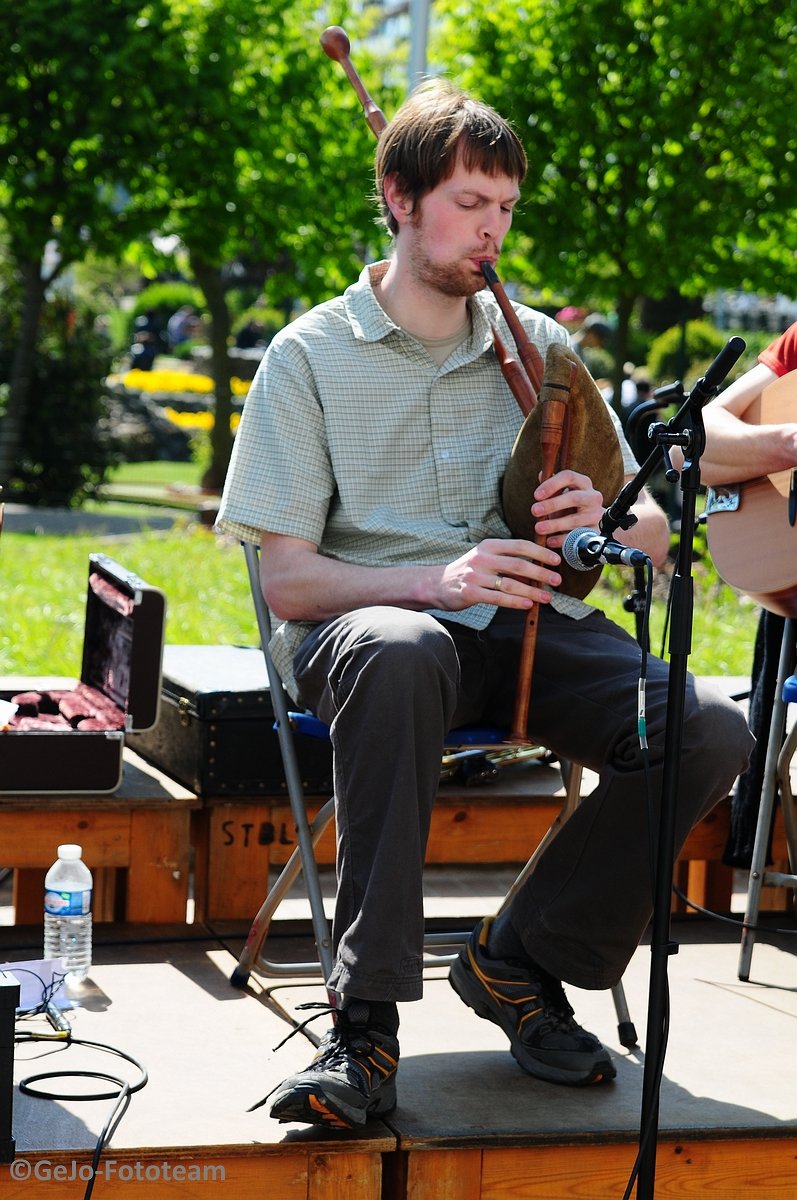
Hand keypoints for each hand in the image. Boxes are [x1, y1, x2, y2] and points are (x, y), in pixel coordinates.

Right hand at [436, 537, 561, 611]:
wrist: (436, 584)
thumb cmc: (467, 571)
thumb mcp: (486, 560)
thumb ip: (508, 563)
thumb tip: (537, 572)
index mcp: (489, 546)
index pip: (519, 546)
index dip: (540, 552)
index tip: (555, 560)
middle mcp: (482, 558)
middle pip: (518, 564)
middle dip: (541, 572)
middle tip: (557, 580)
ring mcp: (475, 576)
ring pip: (510, 584)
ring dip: (532, 591)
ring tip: (547, 597)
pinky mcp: (470, 593)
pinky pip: (498, 598)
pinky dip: (515, 602)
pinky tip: (528, 605)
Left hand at [530, 468, 604, 547]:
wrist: (590, 524)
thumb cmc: (570, 506)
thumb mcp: (561, 494)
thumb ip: (551, 485)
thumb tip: (542, 474)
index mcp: (583, 483)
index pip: (569, 476)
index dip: (552, 484)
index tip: (536, 495)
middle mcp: (593, 497)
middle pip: (574, 498)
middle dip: (552, 504)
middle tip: (534, 511)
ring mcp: (596, 515)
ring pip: (576, 520)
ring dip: (555, 524)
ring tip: (538, 528)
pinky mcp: (596, 532)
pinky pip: (578, 537)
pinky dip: (562, 539)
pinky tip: (550, 541)